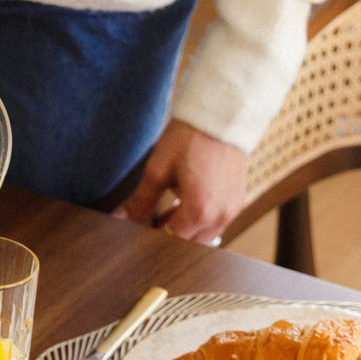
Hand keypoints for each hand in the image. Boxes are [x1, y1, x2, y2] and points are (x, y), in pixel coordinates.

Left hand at [113, 120, 248, 244]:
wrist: (219, 116)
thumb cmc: (190, 138)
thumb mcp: (158, 169)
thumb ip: (140, 201)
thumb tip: (122, 218)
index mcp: (200, 211)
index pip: (173, 239)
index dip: (154, 235)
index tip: (142, 228)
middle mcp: (221, 215)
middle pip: (191, 243)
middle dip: (171, 233)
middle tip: (154, 217)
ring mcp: (233, 209)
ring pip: (205, 235)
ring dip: (187, 228)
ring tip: (171, 206)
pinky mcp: (238, 201)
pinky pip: (217, 222)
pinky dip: (201, 218)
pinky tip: (188, 200)